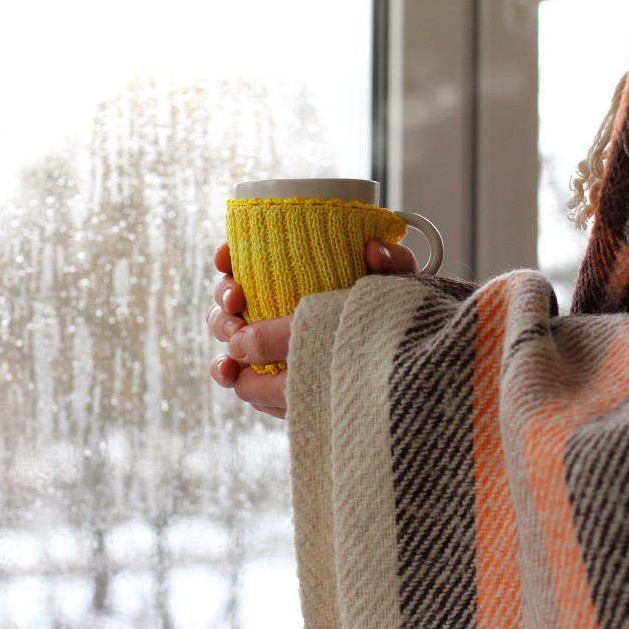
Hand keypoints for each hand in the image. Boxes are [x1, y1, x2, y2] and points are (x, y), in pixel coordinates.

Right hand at [207, 240, 417, 418]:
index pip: (248, 255)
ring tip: (234, 338)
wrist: (406, 368)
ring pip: (227, 333)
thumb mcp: (401, 286)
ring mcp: (267, 343)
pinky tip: (232, 374)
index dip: (229, 254)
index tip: (228, 259)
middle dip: (224, 297)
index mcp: (293, 273)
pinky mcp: (268, 378)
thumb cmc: (397, 316)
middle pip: (230, 296)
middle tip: (238, 301)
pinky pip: (238, 375)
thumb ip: (393, 263)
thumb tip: (372, 250)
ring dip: (222, 334)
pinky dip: (228, 372)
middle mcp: (273, 304)